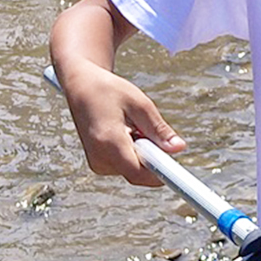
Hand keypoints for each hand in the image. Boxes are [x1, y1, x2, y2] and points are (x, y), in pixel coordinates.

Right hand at [61, 65, 186, 186]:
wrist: (81, 86)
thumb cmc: (109, 90)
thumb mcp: (140, 104)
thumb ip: (159, 130)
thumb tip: (178, 148)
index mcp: (108, 142)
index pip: (139, 173)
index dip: (161, 174)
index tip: (178, 173)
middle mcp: (99, 158)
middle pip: (139, 173)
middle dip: (153, 157)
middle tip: (149, 131)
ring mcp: (97, 163)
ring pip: (134, 170)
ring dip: (143, 153)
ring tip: (134, 127)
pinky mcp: (99, 163)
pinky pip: (126, 166)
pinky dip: (134, 153)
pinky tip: (127, 133)